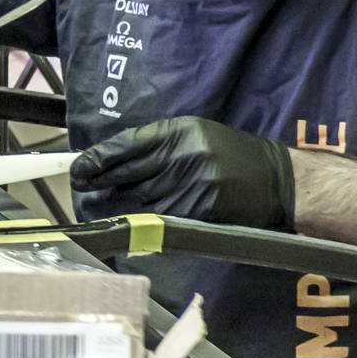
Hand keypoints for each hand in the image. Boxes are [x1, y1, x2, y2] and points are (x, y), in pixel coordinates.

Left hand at [71, 117, 294, 231]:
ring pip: (142, 200)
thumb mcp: (196, 135)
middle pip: (129, 174)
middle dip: (99, 184)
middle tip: (79, 190)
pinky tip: (129, 226)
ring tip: (96, 208)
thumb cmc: (232, 155)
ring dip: (117, 207)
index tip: (78, 169)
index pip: (127, 145)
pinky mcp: (203, 211)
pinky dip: (144, 225)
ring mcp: (195, 185)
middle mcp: (185, 156)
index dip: (98, 158)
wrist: (278, 180)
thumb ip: (157, 145)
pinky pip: (164, 220)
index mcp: (180, 131)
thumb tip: (112, 162)